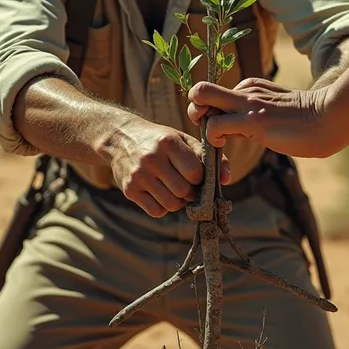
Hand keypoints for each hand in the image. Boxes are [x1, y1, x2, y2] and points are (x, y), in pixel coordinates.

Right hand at [108, 119, 230, 217]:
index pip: (195, 173)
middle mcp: (152, 159)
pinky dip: (163, 207)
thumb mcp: (182, 140)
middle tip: (186, 185)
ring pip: (172, 205)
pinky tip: (160, 193)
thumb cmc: (159, 140)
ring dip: (178, 201)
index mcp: (168, 143)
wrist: (120, 137)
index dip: (199, 178)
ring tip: (174, 188)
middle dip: (190, 192)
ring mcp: (139, 176)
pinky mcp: (129, 190)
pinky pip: (156, 211)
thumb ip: (207, 157)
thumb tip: (227, 179)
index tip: (195, 175)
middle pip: (184, 192)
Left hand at [188, 78, 333, 157]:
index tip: (220, 130)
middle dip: (195, 109)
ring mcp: (248, 104)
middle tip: (207, 130)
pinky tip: (223, 147)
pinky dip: (211, 140)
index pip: (218, 96)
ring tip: (217, 143)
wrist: (333, 118)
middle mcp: (246, 91)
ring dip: (201, 125)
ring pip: (201, 98)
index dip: (213, 113)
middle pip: (201, 90)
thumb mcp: (281, 111)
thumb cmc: (312, 121)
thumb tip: (249, 129)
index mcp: (252, 87)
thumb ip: (261, 114)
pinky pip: (215, 125)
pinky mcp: (253, 121)